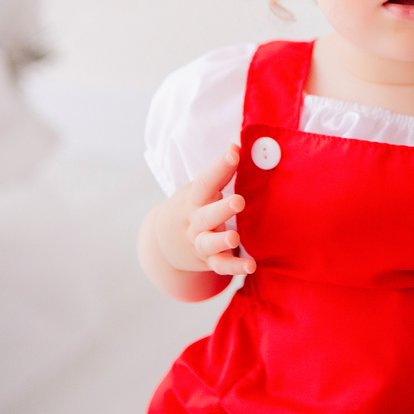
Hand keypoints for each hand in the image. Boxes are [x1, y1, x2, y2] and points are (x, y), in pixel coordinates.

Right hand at [153, 144, 255, 275]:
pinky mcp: (208, 261)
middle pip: (207, 215)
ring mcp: (200, 242)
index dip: (220, 166)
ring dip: (221, 240)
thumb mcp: (199, 190)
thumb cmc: (190, 208)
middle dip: (223, 209)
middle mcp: (195, 221)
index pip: (207, 181)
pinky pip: (220, 265)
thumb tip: (239, 145)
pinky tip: (250, 266)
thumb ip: (220, 173)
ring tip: (234, 238)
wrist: (163, 244)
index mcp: (194, 199)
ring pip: (209, 243)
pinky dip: (235, 267)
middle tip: (239, 201)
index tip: (234, 151)